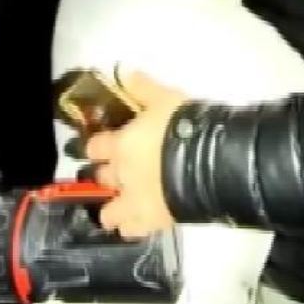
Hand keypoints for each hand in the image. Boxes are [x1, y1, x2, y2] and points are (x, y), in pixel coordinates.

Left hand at [86, 71, 187, 237]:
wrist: (208, 163)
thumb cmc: (184, 127)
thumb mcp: (166, 98)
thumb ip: (143, 88)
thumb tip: (124, 73)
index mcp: (120, 145)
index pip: (94, 147)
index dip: (97, 146)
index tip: (102, 145)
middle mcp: (120, 176)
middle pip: (101, 179)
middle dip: (106, 176)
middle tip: (118, 171)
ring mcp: (133, 203)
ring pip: (108, 213)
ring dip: (113, 207)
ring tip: (124, 203)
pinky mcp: (151, 223)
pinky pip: (131, 231)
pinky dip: (132, 227)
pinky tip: (139, 220)